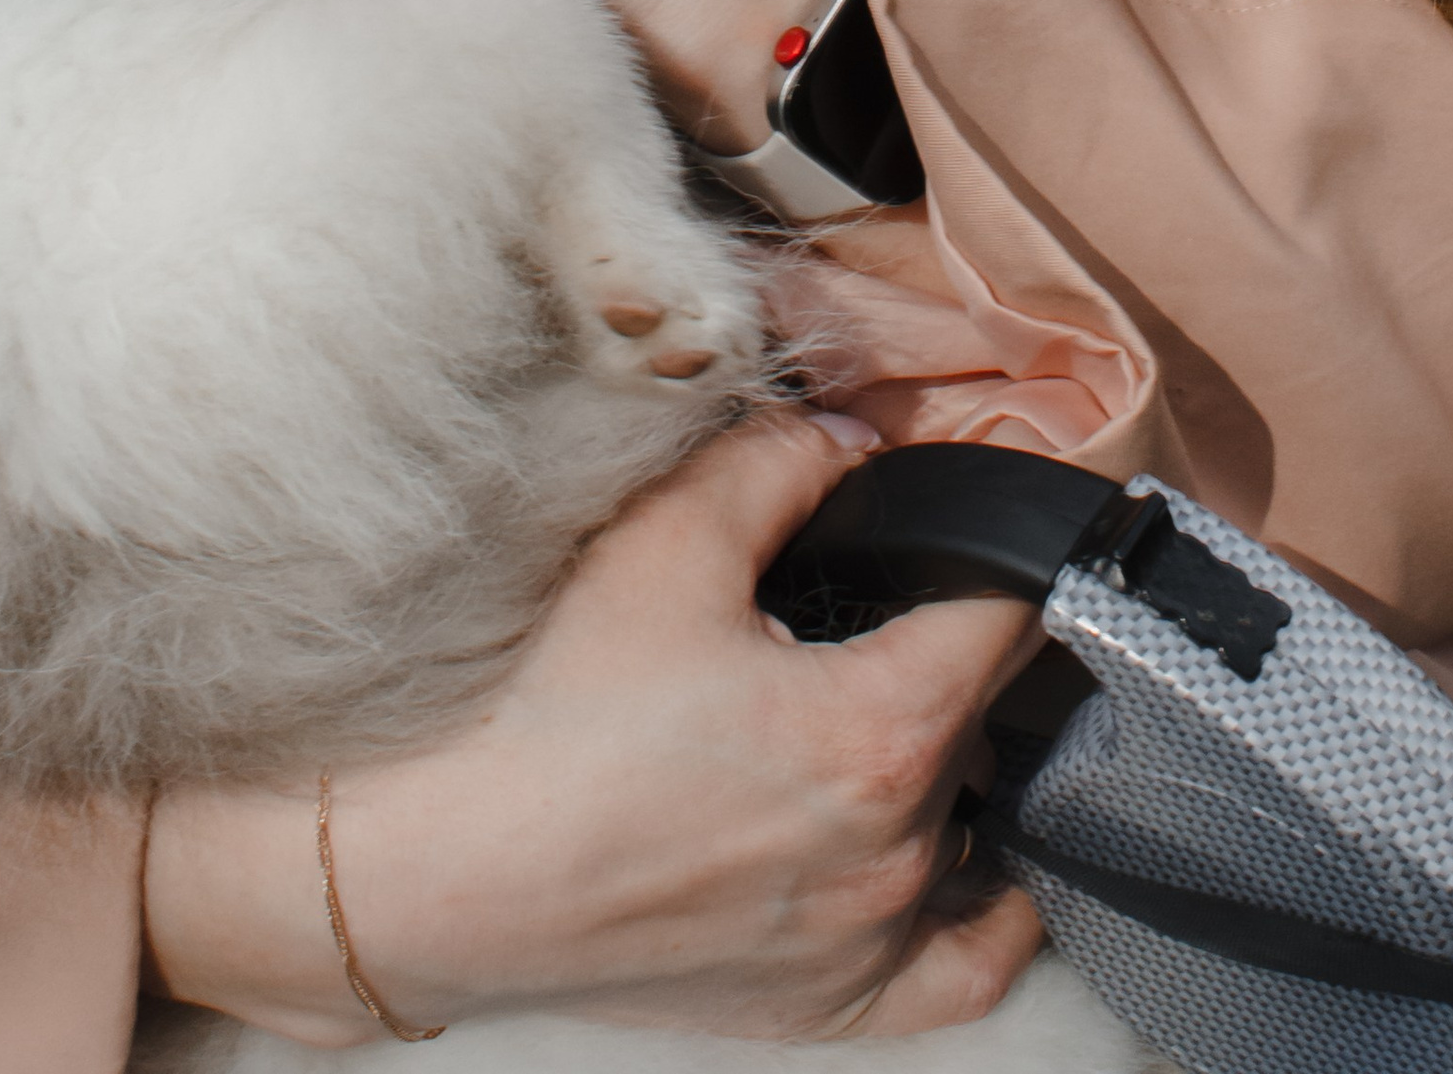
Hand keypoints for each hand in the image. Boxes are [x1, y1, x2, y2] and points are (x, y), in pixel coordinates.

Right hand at [144, 409, 1041, 1042]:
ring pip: (982, 825)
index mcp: (878, 735)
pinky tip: (953, 844)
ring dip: (963, 754)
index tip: (1007, 495)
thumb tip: (857, 444)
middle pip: (992, 713)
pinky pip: (962, 962)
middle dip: (958, 631)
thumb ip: (782, 465)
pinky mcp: (829, 1007)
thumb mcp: (665, 540)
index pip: (1010, 612)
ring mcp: (869, 947)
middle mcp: (898, 856)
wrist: (438, 869)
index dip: (1014, 535)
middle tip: (903, 576)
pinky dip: (975, 897)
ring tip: (896, 690)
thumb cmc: (542, 710)